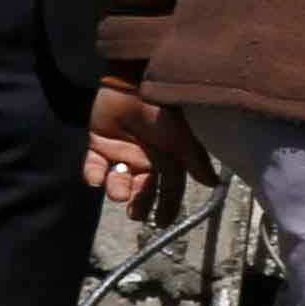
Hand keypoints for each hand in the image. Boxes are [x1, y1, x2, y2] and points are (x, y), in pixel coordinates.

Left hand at [87, 82, 196, 213]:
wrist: (134, 81)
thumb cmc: (165, 110)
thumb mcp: (185, 137)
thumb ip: (196, 161)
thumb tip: (212, 184)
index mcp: (168, 159)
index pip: (170, 189)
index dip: (167, 207)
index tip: (161, 223)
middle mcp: (145, 159)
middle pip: (142, 189)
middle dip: (139, 203)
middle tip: (135, 213)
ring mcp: (121, 151)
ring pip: (118, 181)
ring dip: (117, 190)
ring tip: (119, 191)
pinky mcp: (99, 143)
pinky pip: (93, 165)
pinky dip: (93, 175)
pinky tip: (96, 179)